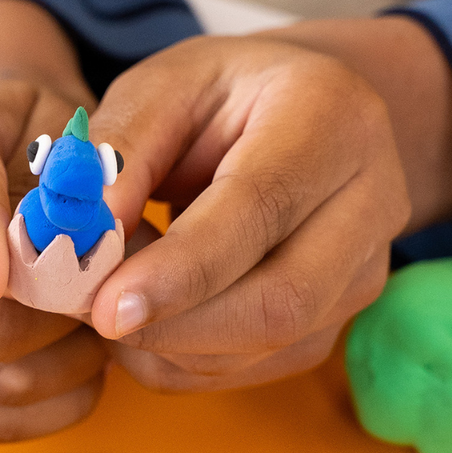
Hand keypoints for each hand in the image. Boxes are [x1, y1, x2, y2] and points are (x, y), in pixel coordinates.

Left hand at [87, 17, 451, 391]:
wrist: (311, 116)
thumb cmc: (226, 94)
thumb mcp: (164, 85)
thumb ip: (121, 150)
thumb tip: (81, 235)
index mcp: (331, 117)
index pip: (259, 210)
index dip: (180, 270)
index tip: (104, 305)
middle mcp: (370, 199)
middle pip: (280, 300)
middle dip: (171, 326)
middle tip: (87, 312)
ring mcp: (364, 269)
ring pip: (268, 346)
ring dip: (169, 343)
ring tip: (109, 297)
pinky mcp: (340, 319)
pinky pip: (256, 367)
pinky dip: (183, 359)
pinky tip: (145, 319)